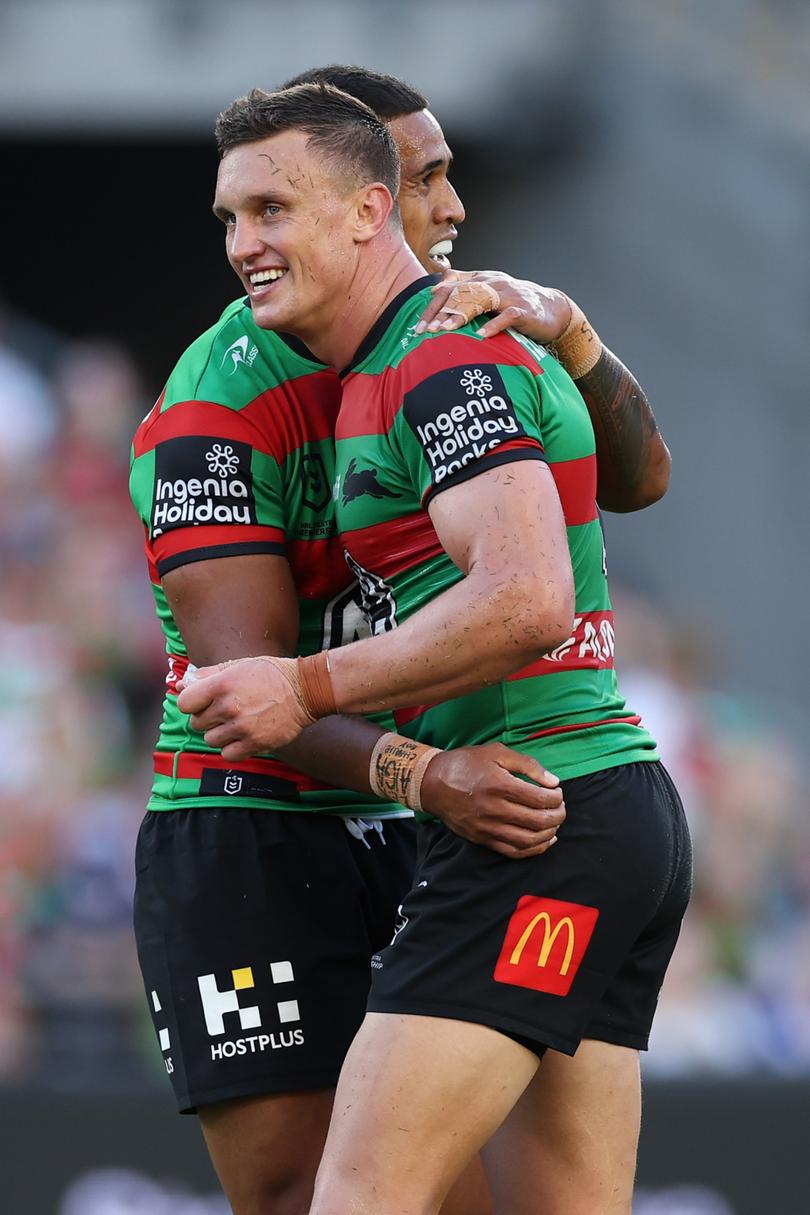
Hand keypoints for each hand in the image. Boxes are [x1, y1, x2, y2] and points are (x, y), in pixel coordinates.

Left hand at [176, 656, 311, 757]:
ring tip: (237, 723)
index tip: (202, 702)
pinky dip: (232, 748)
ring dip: (220, 734)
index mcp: (222, 684)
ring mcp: (242, 727)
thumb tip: (181, 685)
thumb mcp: (238, 666)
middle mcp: (229, 706)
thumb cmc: (270, 675)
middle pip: (196, 723)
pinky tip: (243, 736)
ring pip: (210, 740)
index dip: (191, 703)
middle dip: (207, 718)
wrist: (305, 690)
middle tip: (225, 711)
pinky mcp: (255, 743)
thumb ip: (207, 675)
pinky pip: (228, 755)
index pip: (184, 703)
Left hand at [415, 269, 572, 344]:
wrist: (551, 309)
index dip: (432, 306)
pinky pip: (507, 317)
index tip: (418, 326)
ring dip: (461, 316)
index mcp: (480, 279)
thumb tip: (435, 287)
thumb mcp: (486, 294)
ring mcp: (508, 294)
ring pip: (480, 301)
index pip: (449, 288)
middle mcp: (491, 282)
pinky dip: (494, 325)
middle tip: (427, 331)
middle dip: (441, 313)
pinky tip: (481, 336)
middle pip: (461, 294)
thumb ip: (463, 289)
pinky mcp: (523, 309)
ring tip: (446, 331)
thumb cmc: (513, 304)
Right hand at [420, 742, 564, 858]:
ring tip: (554, 823)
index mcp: (499, 784)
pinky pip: (514, 852)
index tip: (557, 792)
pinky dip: (534, 849)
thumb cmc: (466, 764)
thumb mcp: (496, 752)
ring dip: (549, 833)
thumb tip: (553, 782)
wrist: (433, 783)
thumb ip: (528, 765)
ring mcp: (488, 828)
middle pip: (539, 821)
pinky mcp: (483, 840)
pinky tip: (545, 840)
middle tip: (560, 807)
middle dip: (558, 815)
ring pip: (530, 840)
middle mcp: (495, 809)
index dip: (556, 798)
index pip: (540, 799)